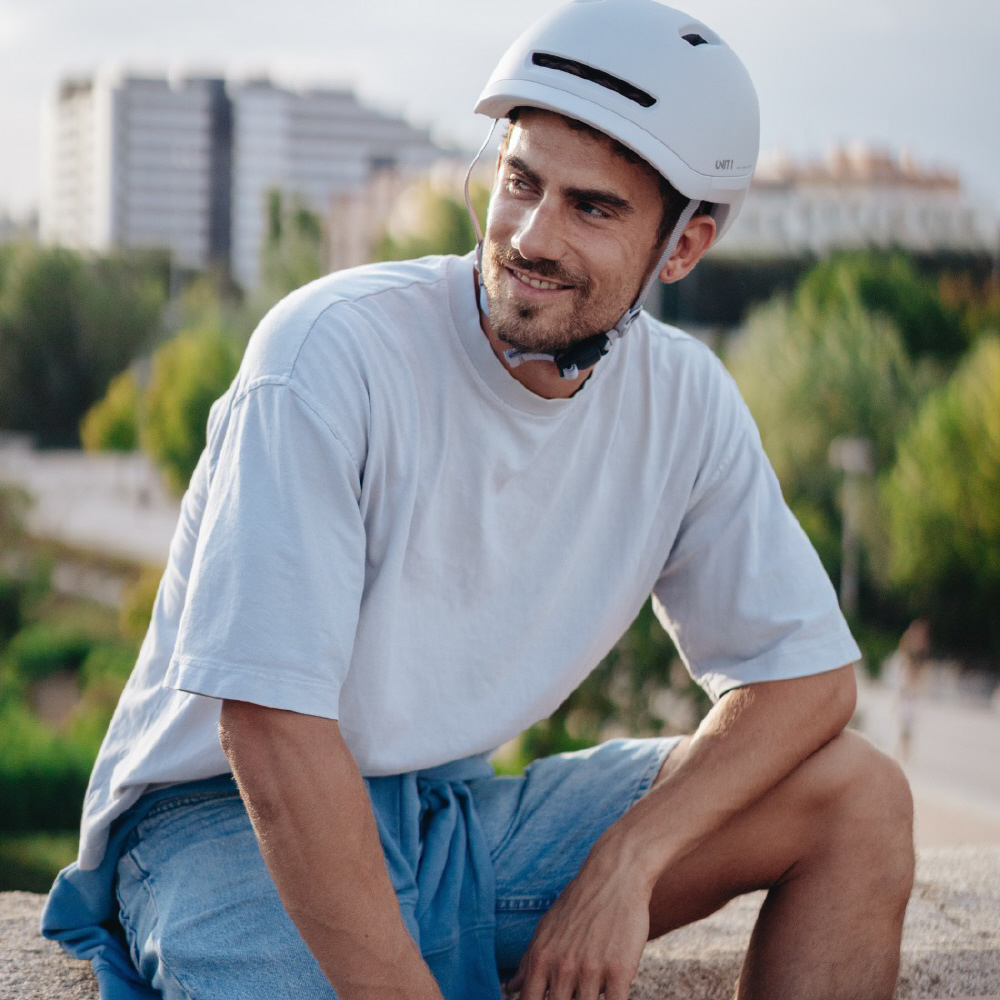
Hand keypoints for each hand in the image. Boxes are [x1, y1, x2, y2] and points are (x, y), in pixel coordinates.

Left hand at [509, 846, 651, 999]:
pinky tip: (611, 992)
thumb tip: (511, 987)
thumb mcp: (546, 927)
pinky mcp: (619, 972)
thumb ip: (528, 960)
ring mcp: (590, 971)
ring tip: (592, 986)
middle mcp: (562, 967)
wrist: (614, 876)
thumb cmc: (579, 902)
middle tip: (571, 990)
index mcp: (541, 958)